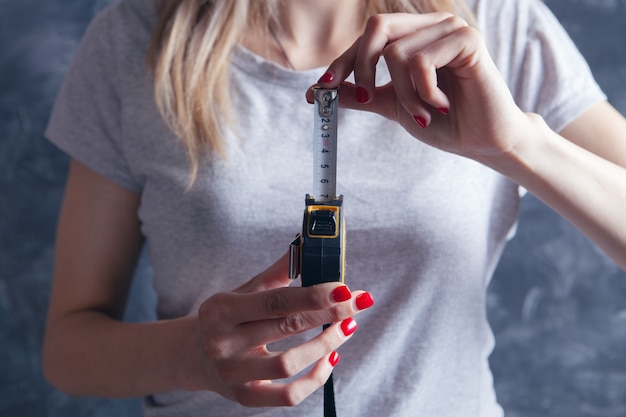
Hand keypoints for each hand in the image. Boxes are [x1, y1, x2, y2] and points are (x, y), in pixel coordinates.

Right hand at [188, 253, 372, 406]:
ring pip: (288, 364)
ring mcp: (233, 374)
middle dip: (329, 314)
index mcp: (221, 309)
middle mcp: (223, 343)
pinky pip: (288, 395)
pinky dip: (315, 378)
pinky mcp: (246, 397)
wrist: (193, 355)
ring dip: (325, 345)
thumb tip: (309, 245)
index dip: (313, 295)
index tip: (344, 289)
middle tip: (357, 303)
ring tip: (347, 328)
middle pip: (286, 327)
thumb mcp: (245, 290)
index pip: (275, 301)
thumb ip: (279, 271)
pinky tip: (331, 359)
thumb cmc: (226, 317)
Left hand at [312, 13, 532, 164]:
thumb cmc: (444, 122)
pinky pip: (420, 62)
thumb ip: (362, 94)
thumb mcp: (393, 106)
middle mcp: (431, 25)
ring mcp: (450, 29)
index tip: (322, 87)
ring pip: (397, 53)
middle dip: (363, 67)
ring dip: (403, 95)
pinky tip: (441, 104)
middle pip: (377, 27)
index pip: (369, 36)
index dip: (343, 60)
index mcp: (414, 36)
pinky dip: (423, 92)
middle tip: (370, 97)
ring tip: (424, 113)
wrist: (482, 141)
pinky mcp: (466, 40)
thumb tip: (317, 91)